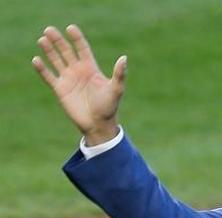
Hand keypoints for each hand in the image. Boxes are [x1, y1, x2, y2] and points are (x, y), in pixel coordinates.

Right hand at [32, 24, 125, 144]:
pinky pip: (48, 76)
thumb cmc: (109, 107)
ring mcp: (68, 79)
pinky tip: (36, 60)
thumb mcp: (116, 89)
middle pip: (66, 51)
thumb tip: (124, 58)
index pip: (82, 48)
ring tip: (42, 40)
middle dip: (58, 40)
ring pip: (56, 60)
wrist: (98, 124)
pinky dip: (42, 68)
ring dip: (48, 50)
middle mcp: (78, 71)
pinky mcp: (60, 89)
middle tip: (49, 30)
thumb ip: (119, 74)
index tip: (70, 28)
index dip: (76, 38)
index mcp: (91, 68)